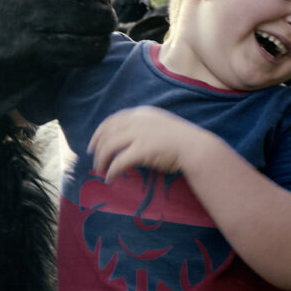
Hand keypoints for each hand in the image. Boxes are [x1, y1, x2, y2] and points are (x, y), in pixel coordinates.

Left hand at [86, 106, 215, 181]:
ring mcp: (139, 134)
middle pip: (107, 133)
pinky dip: (111, 170)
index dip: (99, 132)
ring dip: (101, 160)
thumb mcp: (159, 126)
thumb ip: (142, 129)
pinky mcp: (142, 150)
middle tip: (93, 160)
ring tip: (100, 171)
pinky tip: (110, 177)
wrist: (197, 148)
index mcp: (141, 113)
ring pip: (109, 147)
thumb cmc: (181, 140)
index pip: (112, 120)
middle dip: (97, 148)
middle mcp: (137, 120)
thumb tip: (126, 140)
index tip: (93, 144)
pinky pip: (119, 162)